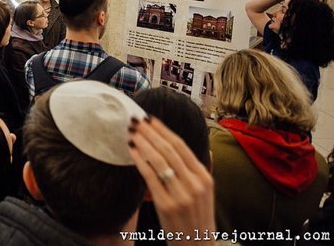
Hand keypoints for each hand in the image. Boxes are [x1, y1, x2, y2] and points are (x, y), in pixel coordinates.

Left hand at [128, 117, 214, 244]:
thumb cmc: (197, 218)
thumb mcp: (206, 193)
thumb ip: (199, 171)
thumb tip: (199, 150)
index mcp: (204, 177)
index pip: (181, 146)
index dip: (163, 130)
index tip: (150, 119)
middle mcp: (195, 184)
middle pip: (168, 150)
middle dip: (150, 132)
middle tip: (135, 120)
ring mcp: (181, 195)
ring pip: (159, 161)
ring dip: (143, 143)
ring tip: (131, 132)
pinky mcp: (166, 205)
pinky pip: (150, 177)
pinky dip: (140, 161)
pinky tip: (131, 151)